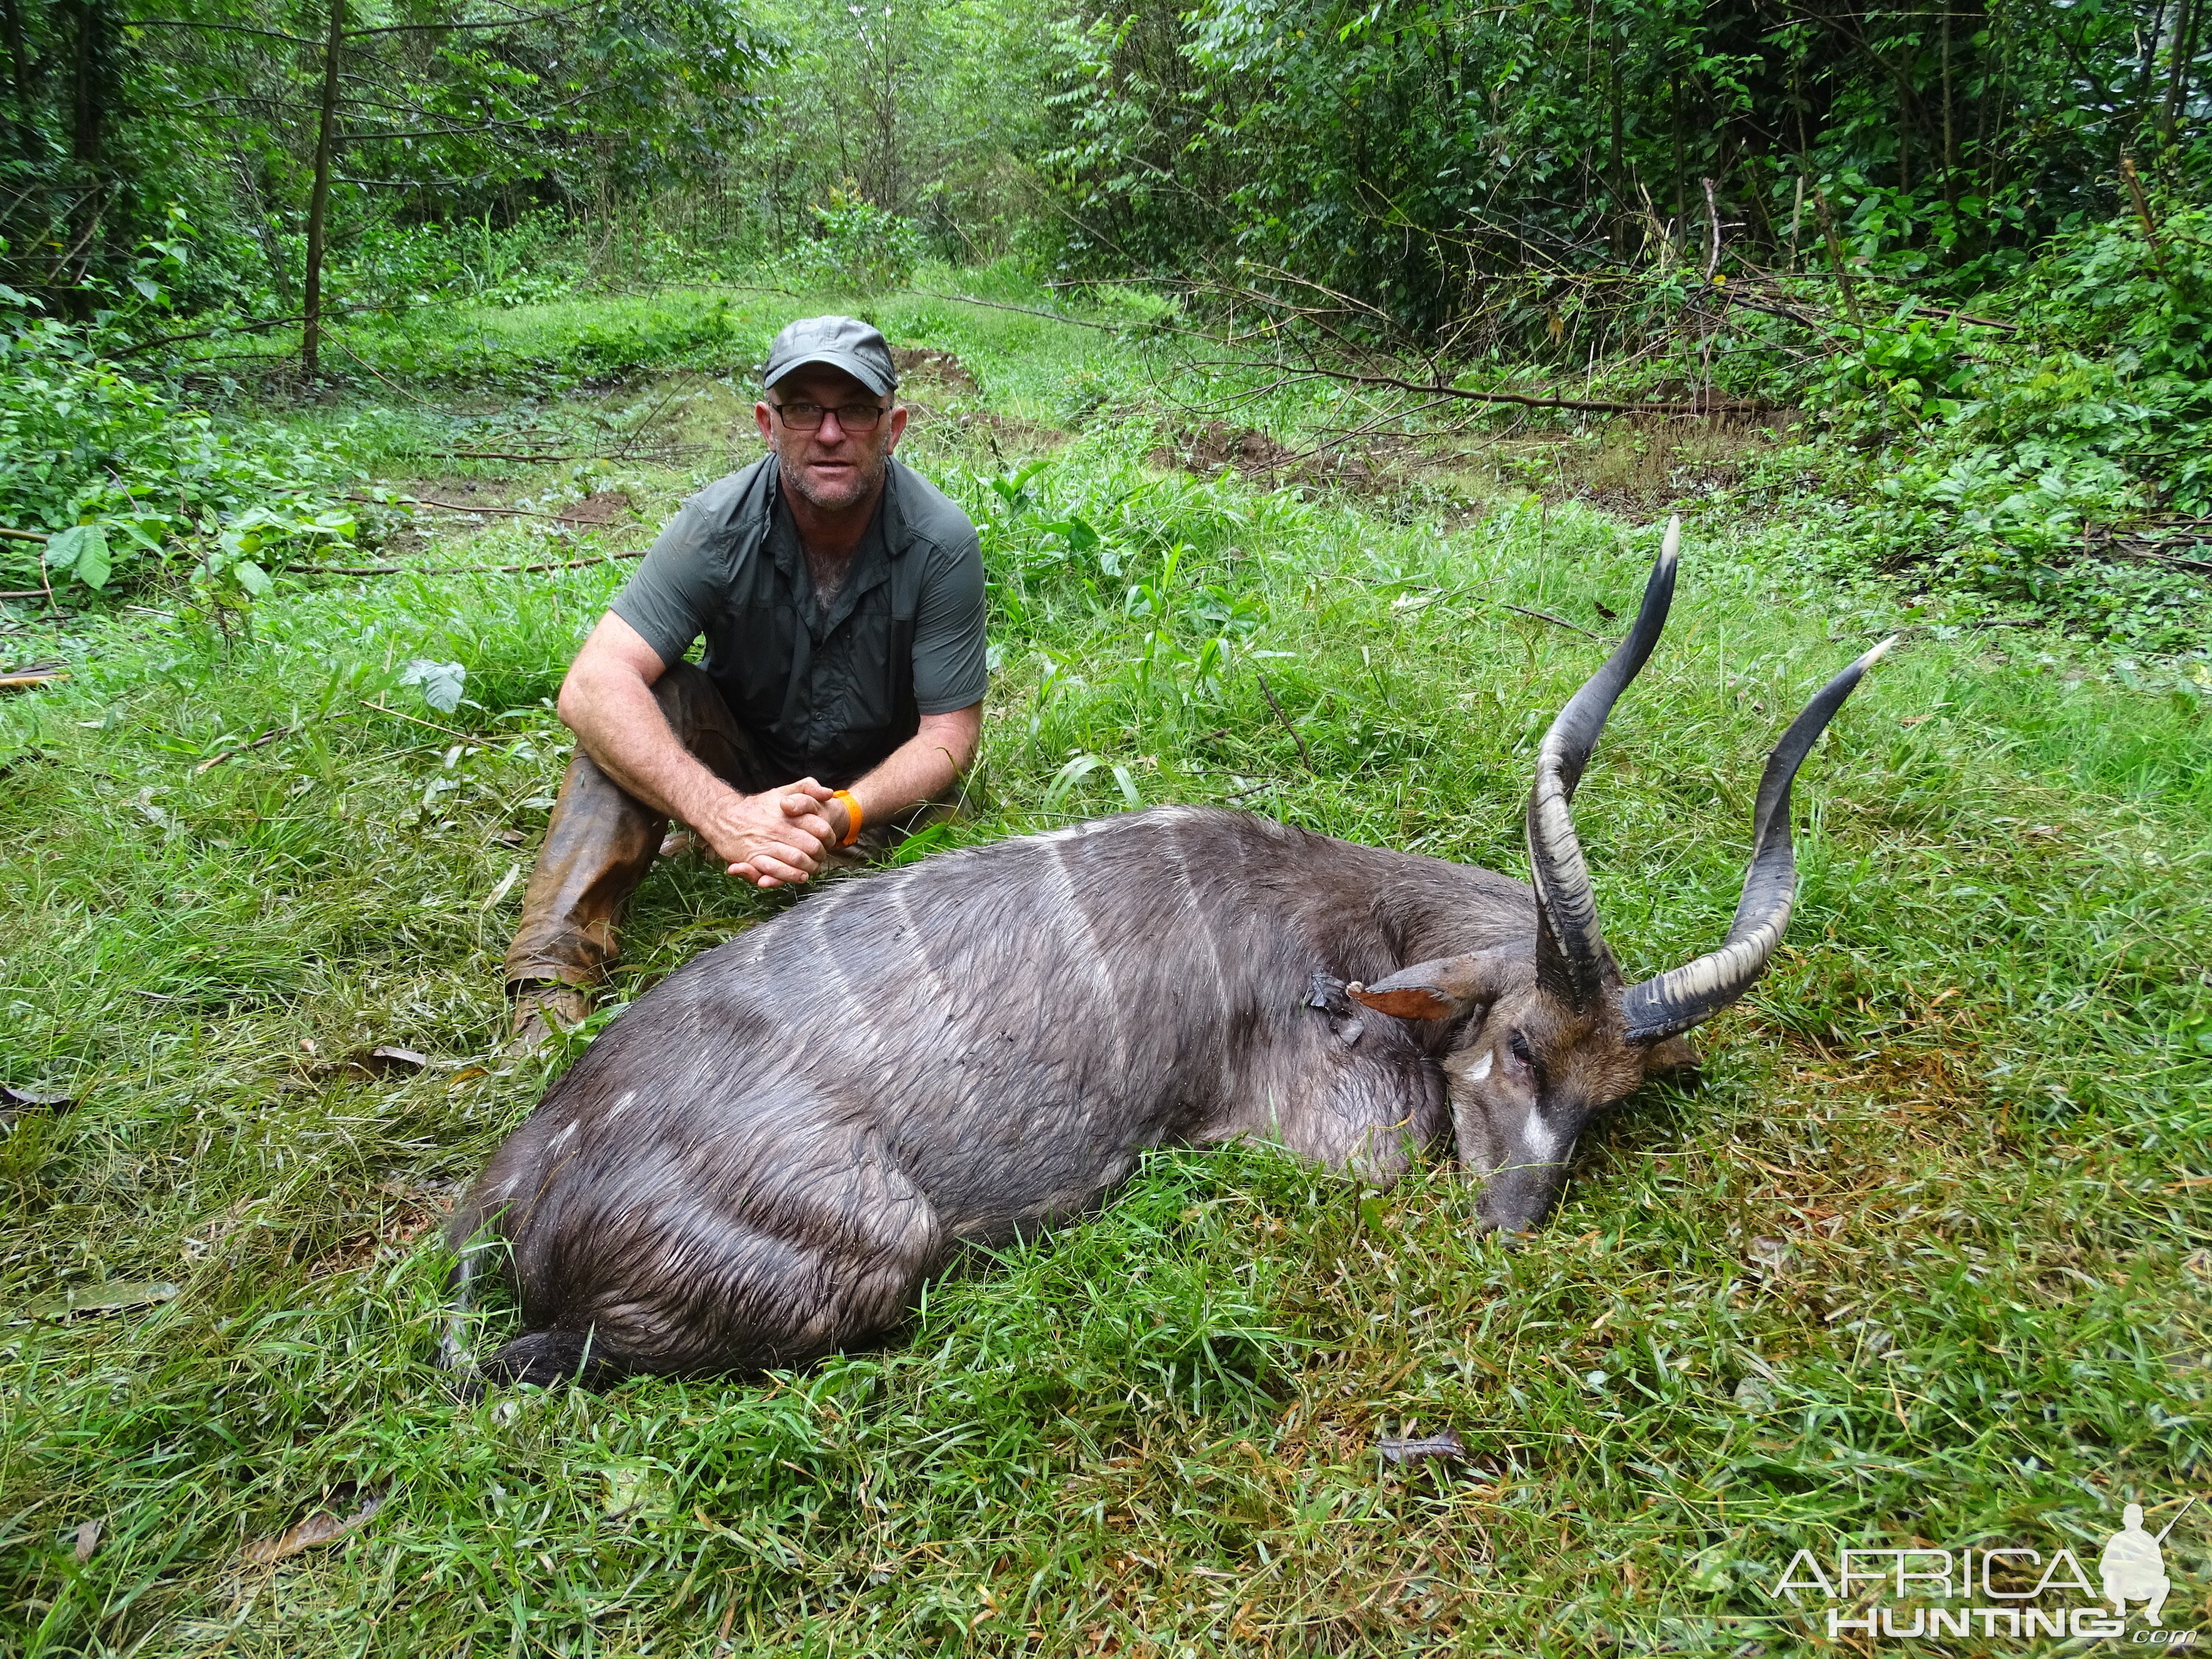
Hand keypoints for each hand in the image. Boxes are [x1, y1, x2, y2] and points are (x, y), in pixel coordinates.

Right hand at [697, 779, 836, 887]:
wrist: (723, 817)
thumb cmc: (757, 806)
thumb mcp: (782, 791)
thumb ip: (807, 787)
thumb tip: (829, 793)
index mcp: (789, 814)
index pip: (820, 828)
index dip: (829, 838)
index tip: (829, 841)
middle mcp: (779, 829)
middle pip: (812, 847)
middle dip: (821, 855)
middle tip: (820, 858)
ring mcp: (766, 844)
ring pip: (797, 861)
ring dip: (809, 868)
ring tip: (811, 869)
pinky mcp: (754, 858)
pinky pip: (777, 871)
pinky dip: (791, 876)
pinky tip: (799, 876)